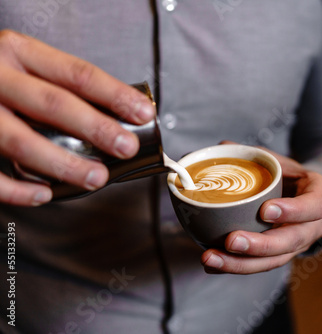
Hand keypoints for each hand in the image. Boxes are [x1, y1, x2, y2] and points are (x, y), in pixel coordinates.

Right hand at [0, 30, 154, 205]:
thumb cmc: (2, 76)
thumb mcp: (29, 65)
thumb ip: (63, 86)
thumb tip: (118, 114)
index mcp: (20, 52)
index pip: (77, 74)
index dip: (115, 95)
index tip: (143, 113)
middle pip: (52, 105)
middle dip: (96, 128)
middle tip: (125, 147)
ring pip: (21, 140)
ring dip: (64, 164)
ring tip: (96, 178)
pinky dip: (18, 189)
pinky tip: (45, 194)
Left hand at [201, 148, 321, 273]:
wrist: (302, 196)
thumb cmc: (289, 176)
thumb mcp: (280, 161)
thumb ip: (254, 155)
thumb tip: (221, 147)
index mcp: (319, 195)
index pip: (314, 206)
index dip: (293, 211)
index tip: (265, 210)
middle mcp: (313, 226)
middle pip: (291, 241)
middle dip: (260, 245)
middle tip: (231, 241)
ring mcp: (298, 245)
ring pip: (274, 261)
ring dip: (241, 263)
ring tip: (211, 258)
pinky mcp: (280, 256)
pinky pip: (259, 266)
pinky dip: (233, 266)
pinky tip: (211, 265)